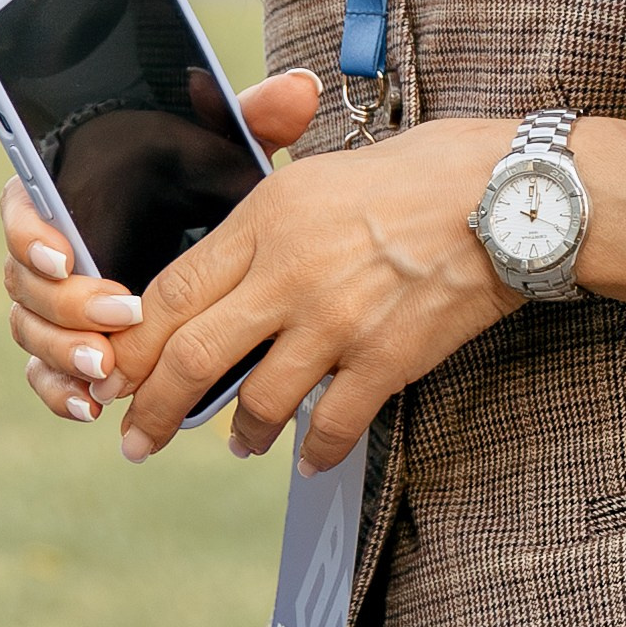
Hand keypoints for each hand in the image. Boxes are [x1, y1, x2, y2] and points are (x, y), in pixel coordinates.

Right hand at [1, 69, 323, 437]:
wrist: (210, 229)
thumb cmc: (210, 182)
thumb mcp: (230, 150)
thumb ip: (253, 118)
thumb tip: (297, 89)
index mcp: (67, 189)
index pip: (21, 206)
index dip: (31, 235)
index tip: (67, 257)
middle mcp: (51, 247)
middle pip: (25, 282)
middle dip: (64, 309)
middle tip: (117, 324)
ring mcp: (58, 301)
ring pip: (32, 331)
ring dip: (62, 354)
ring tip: (104, 371)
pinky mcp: (72, 344)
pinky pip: (45, 373)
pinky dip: (61, 391)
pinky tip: (89, 406)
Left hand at [105, 111, 518, 467]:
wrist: (509, 197)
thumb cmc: (421, 173)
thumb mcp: (319, 169)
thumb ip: (264, 221)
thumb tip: (220, 275)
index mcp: (268, 217)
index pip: (173, 293)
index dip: (133, 345)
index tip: (116, 373)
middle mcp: (289, 273)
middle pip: (192, 357)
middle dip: (153, 410)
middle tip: (136, 440)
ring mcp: (337, 322)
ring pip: (256, 402)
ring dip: (239, 434)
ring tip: (237, 444)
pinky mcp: (385, 359)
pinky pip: (331, 425)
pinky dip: (315, 451)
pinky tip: (310, 457)